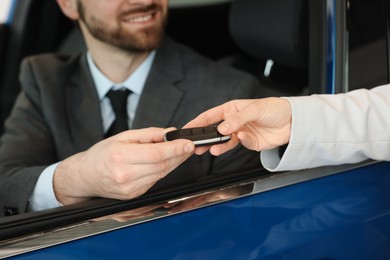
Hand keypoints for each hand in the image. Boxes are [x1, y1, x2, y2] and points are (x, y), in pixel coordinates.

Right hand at [53, 127, 194, 204]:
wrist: (85, 177)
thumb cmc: (101, 154)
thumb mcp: (123, 136)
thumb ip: (149, 135)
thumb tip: (170, 133)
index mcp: (120, 157)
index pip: (156, 154)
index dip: (175, 149)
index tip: (188, 143)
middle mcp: (125, 176)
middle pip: (162, 166)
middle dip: (179, 155)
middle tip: (188, 146)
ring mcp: (130, 189)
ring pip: (161, 175)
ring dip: (174, 163)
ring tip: (179, 152)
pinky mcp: (135, 195)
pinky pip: (155, 181)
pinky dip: (163, 171)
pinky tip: (165, 162)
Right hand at [185, 98, 291, 155]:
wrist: (294, 122)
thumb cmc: (275, 108)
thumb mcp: (254, 109)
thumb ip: (237, 119)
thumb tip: (222, 128)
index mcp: (232, 109)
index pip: (210, 116)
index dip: (198, 122)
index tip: (187, 128)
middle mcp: (234, 121)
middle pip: (215, 131)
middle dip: (205, 138)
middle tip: (196, 146)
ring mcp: (241, 133)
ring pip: (225, 141)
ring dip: (219, 146)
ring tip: (213, 150)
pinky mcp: (250, 143)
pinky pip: (240, 145)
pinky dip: (240, 143)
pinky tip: (242, 139)